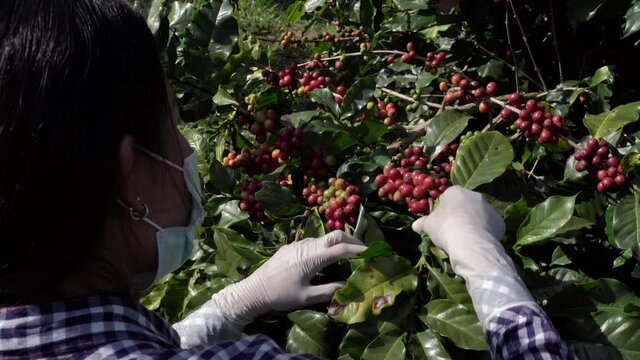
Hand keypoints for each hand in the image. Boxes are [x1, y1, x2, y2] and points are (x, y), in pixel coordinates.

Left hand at [212, 231, 366, 327]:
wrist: (254, 290)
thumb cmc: (280, 295)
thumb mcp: (307, 297)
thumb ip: (329, 290)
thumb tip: (347, 286)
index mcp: (313, 257)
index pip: (341, 248)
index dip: (358, 250)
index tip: (371, 253)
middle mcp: (307, 246)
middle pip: (335, 235)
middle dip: (352, 239)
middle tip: (363, 250)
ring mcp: (298, 244)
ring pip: (323, 238)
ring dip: (338, 243)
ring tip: (348, 255)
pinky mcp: (291, 247)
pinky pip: (313, 242)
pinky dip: (325, 246)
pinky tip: (326, 258)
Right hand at [411, 185, 504, 253]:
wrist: (470, 243)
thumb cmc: (446, 228)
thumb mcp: (428, 226)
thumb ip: (422, 223)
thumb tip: (414, 225)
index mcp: (456, 192)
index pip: (448, 196)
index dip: (444, 209)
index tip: (441, 221)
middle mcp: (475, 195)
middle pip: (465, 204)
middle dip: (460, 214)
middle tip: (453, 229)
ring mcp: (489, 208)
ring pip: (479, 214)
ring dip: (473, 223)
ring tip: (466, 238)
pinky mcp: (500, 221)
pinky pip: (490, 226)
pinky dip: (485, 232)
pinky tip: (478, 242)